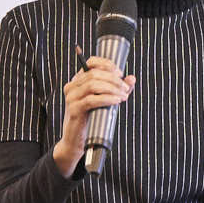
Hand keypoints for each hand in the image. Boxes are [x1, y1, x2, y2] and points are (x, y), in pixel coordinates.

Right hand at [53, 56, 134, 176]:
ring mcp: (71, 97)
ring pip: (93, 85)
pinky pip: (91, 100)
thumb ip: (118, 89)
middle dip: (114, 79)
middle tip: (126, 88)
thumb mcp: (106, 100)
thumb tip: (132, 78)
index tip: (120, 73)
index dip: (107, 64)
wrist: (77, 139)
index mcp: (79, 80)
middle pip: (94, 74)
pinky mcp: (74, 109)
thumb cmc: (93, 118)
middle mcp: (72, 86)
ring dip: (112, 88)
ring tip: (123, 96)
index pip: (91, 62)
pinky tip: (117, 101)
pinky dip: (106, 99)